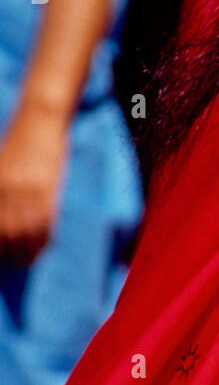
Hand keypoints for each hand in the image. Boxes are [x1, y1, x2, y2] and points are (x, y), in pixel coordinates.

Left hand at [0, 104, 67, 263]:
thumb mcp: (0, 168)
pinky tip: (41, 246)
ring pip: (25, 233)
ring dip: (26, 252)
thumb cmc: (17, 143)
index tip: (1, 256)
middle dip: (8, 253)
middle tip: (12, 262)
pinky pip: (45, 223)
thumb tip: (4, 222)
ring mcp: (28, 191)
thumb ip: (0, 194)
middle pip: (5, 234)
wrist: (39, 121)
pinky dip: (43, 239)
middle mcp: (6, 191)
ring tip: (26, 261)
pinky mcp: (47, 189)